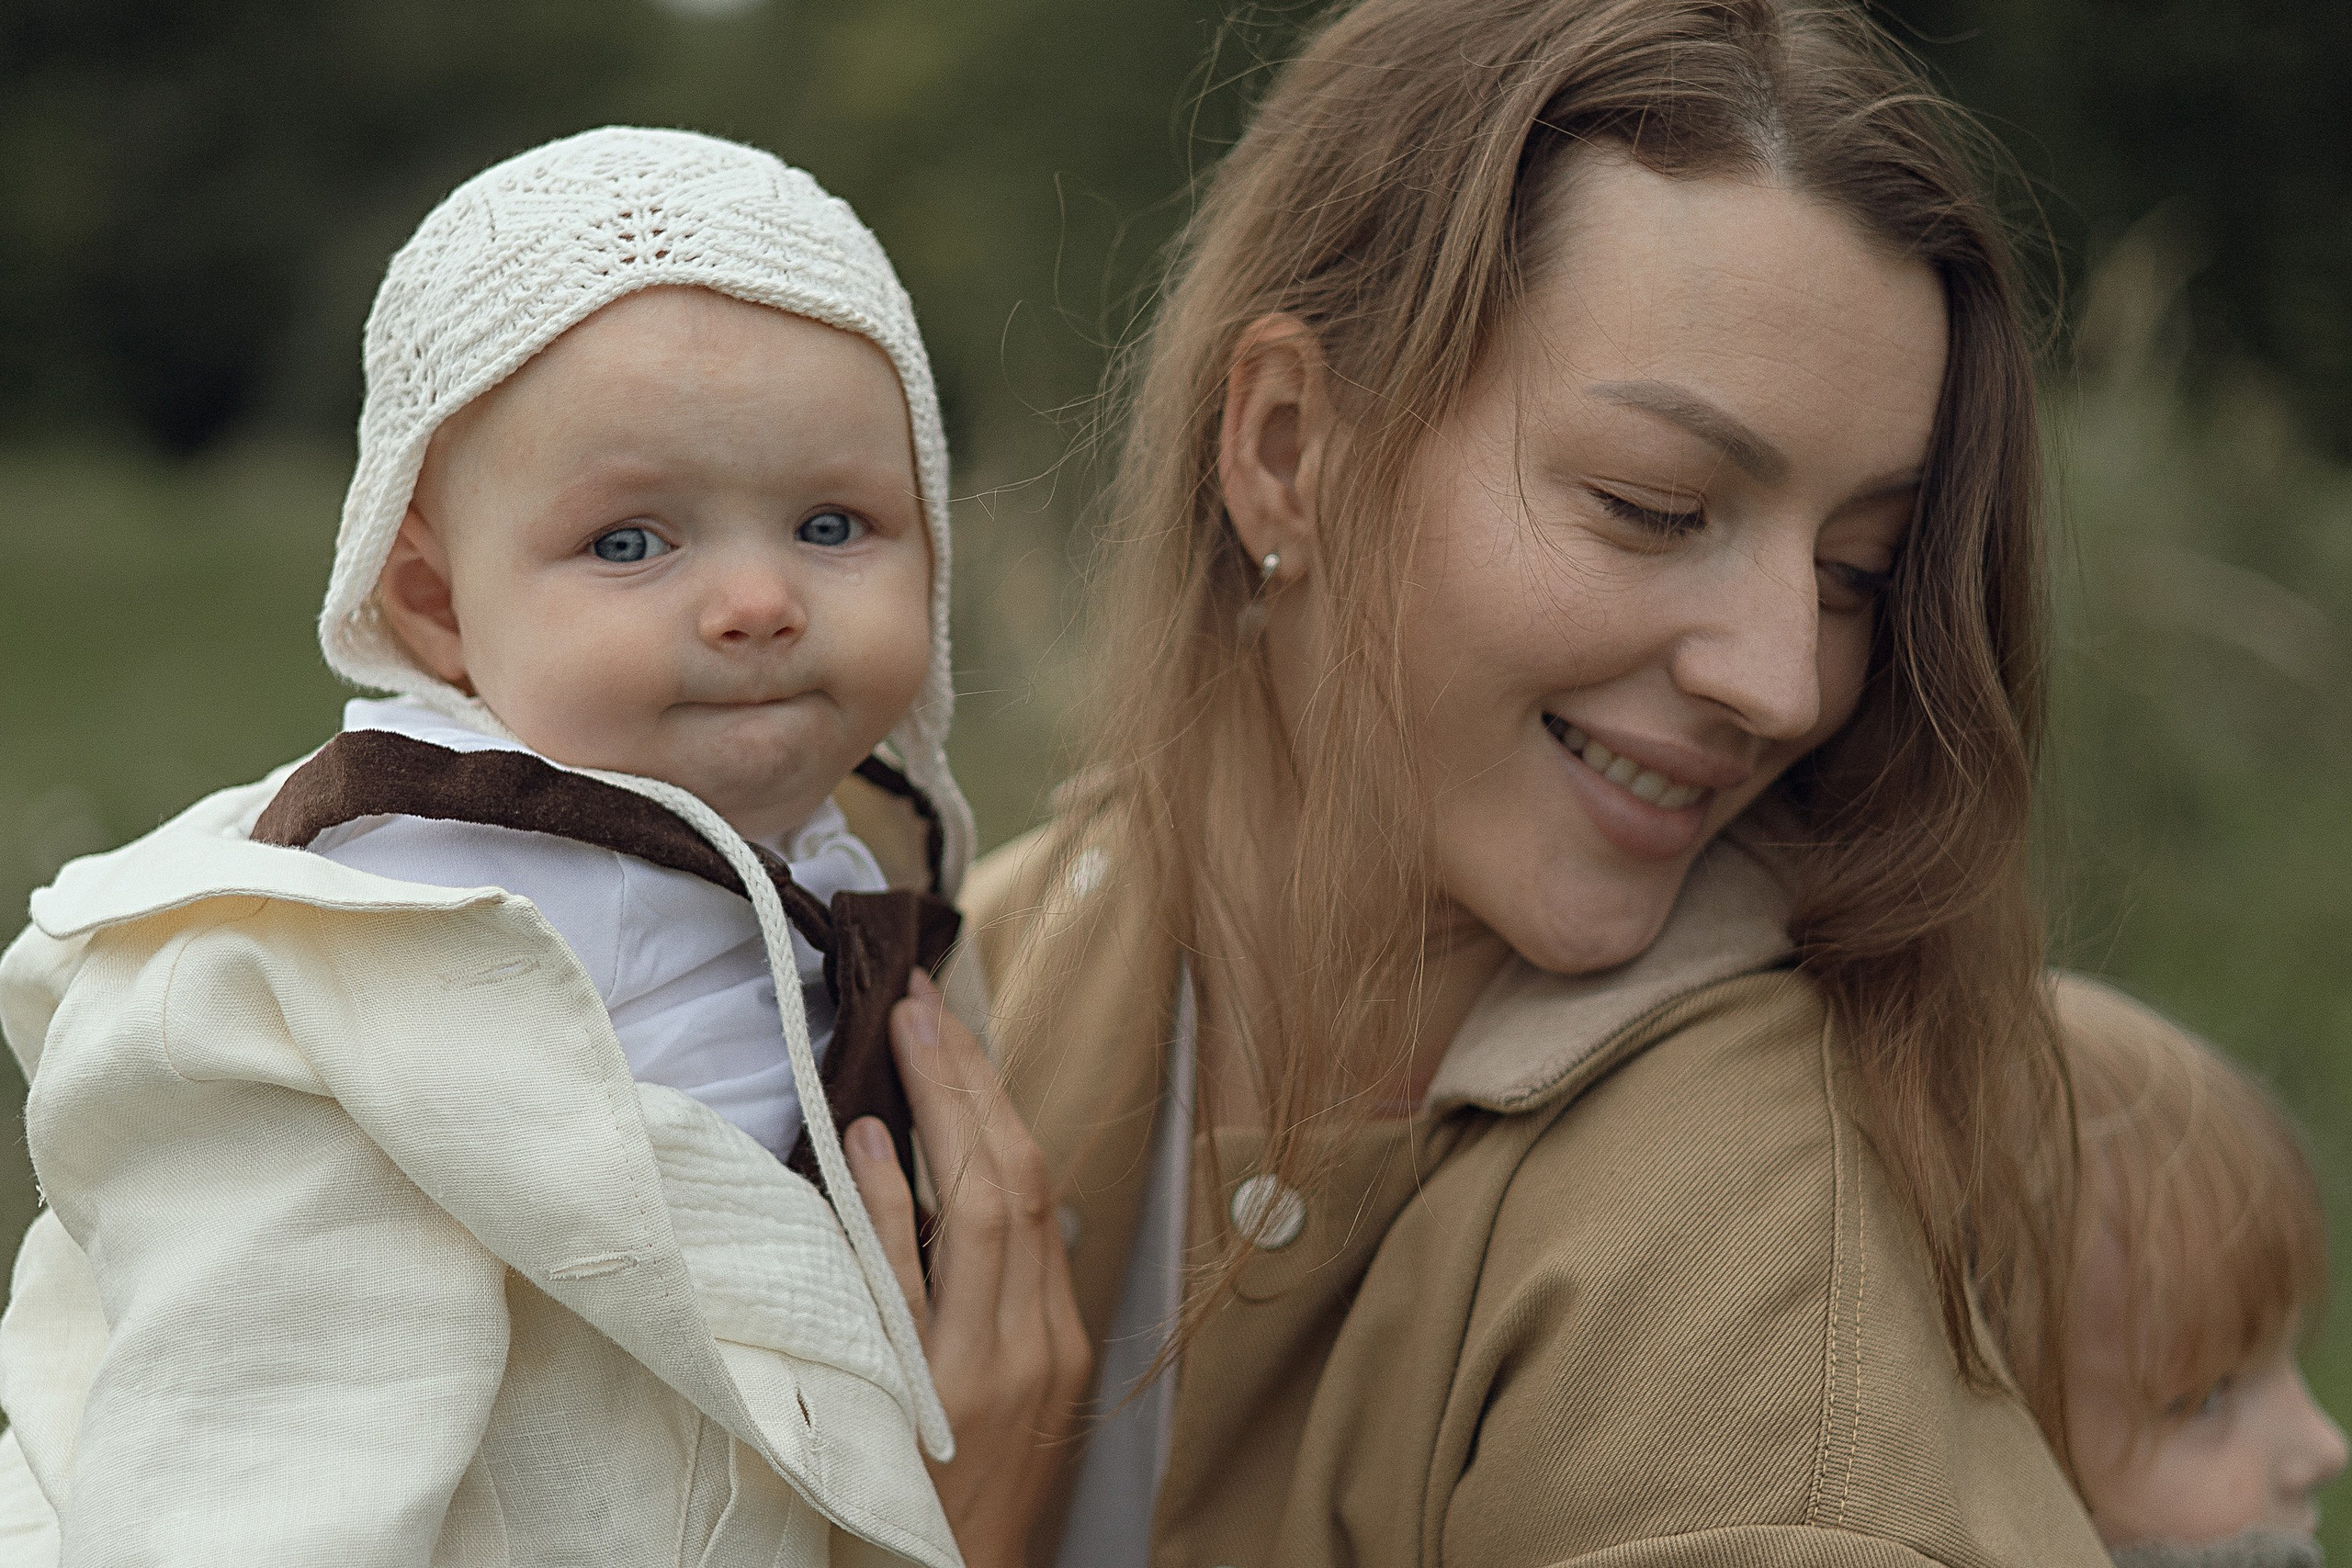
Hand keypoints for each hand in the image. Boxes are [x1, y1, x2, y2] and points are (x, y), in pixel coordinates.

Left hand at [845, 969, 1092, 1567]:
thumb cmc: (968, 1502)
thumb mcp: (1001, 1396)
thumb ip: (985, 1304)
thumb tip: (935, 1197)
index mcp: (1058, 1335)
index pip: (1037, 1185)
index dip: (994, 1099)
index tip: (951, 1028)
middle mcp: (1038, 1341)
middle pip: (1020, 1176)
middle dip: (972, 1078)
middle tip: (923, 999)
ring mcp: (990, 1369)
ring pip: (988, 1208)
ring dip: (945, 1108)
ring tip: (905, 1031)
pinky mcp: (933, 1401)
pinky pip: (913, 1285)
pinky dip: (897, 1205)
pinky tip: (873, 1141)